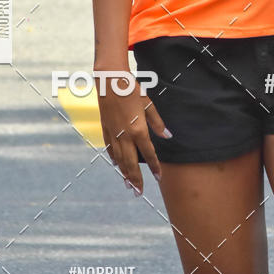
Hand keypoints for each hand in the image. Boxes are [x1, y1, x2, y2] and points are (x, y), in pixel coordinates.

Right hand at [94, 69, 170, 194]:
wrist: (109, 81)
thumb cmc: (131, 90)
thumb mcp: (148, 104)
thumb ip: (157, 122)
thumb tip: (167, 136)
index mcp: (138, 129)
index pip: (148, 153)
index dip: (154, 166)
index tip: (158, 177)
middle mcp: (124, 135)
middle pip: (131, 162)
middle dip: (136, 178)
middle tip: (139, 192)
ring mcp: (113, 133)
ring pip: (119, 159)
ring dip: (124, 173)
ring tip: (129, 185)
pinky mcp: (105, 129)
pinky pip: (110, 149)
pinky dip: (114, 159)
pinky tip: (117, 165)